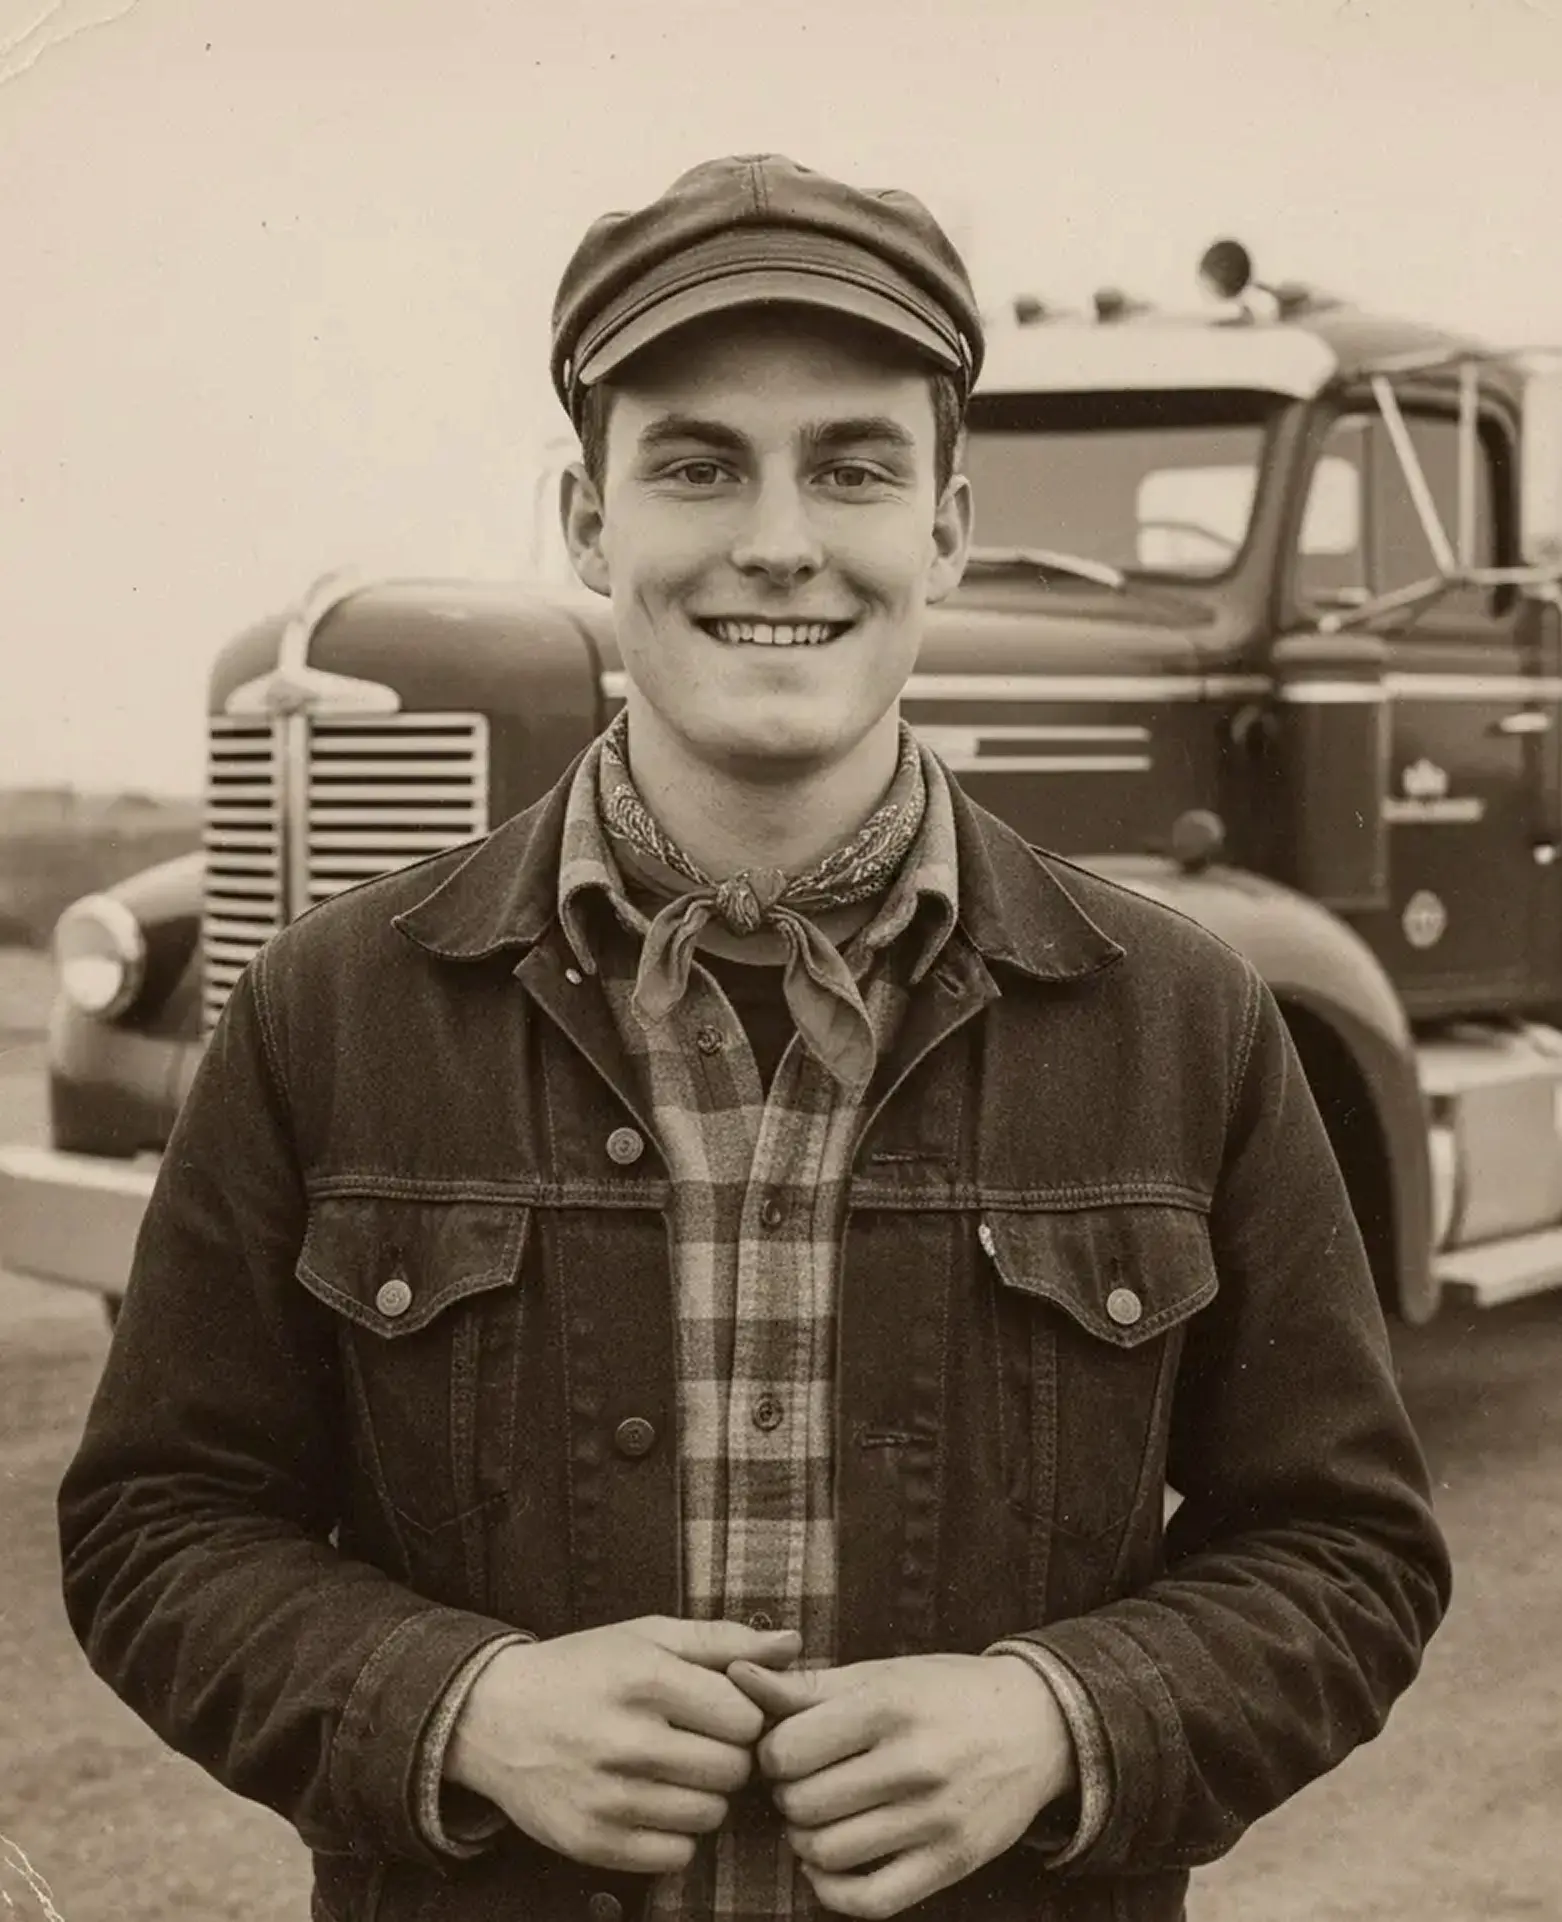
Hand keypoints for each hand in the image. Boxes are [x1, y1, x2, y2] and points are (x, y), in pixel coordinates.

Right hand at [445, 1615, 801, 1873]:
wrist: (493, 1717)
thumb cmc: (583, 1669)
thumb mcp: (648, 1636)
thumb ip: (725, 1641)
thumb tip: (793, 1645)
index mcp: (644, 1679)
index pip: (745, 1718)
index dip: (741, 1713)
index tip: (718, 1708)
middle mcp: (626, 1740)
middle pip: (733, 1771)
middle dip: (726, 1756)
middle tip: (696, 1741)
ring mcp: (607, 1797)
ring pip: (709, 1815)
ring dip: (702, 1795)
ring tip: (671, 1769)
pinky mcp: (592, 1842)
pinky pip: (675, 1855)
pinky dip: (674, 1834)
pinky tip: (651, 1802)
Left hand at [728, 1652, 1075, 1917]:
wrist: (1038, 1724)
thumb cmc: (945, 1692)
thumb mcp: (880, 1673)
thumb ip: (806, 1684)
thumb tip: (737, 1675)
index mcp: (888, 1706)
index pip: (786, 1751)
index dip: (772, 1754)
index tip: (788, 1749)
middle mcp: (913, 1762)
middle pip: (802, 1805)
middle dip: (788, 1798)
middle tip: (803, 1785)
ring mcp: (935, 1818)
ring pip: (827, 1854)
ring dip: (806, 1841)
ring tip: (820, 1818)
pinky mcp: (952, 1863)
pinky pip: (869, 1900)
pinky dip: (833, 1890)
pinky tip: (833, 1863)